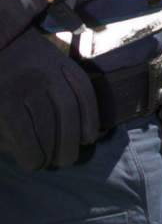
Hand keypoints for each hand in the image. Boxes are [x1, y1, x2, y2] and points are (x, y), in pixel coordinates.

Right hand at [0, 27, 99, 170]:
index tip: (89, 138)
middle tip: (66, 159)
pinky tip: (32, 162)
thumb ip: (58, 86)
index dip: (90, 119)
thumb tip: (83, 129)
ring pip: (47, 126)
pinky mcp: (3, 100)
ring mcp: (22, 84)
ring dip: (50, 153)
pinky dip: (31, 154)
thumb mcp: (39, 64)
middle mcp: (42, 70)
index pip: (83, 91)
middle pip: (68, 111)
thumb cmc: (10, 67)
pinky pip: (24, 134)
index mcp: (55, 61)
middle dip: (71, 142)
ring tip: (45, 162)